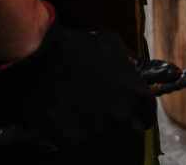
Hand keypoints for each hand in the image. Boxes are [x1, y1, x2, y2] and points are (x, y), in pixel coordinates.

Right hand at [0, 16, 156, 147]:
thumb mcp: (110, 42)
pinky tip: (63, 116)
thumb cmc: (76, 46)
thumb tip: (132, 70)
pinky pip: (77, 141)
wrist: (38, 58)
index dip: (139, 113)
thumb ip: (127, 61)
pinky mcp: (72, 141)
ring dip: (94, 126)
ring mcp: (97, 131)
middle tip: (101, 110)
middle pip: (128, 129)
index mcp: (134, 92)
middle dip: (118, 121)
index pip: (147, 115)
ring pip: (102, 135)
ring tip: (78, 109)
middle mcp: (121, 115)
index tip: (132, 113)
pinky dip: (71, 132)